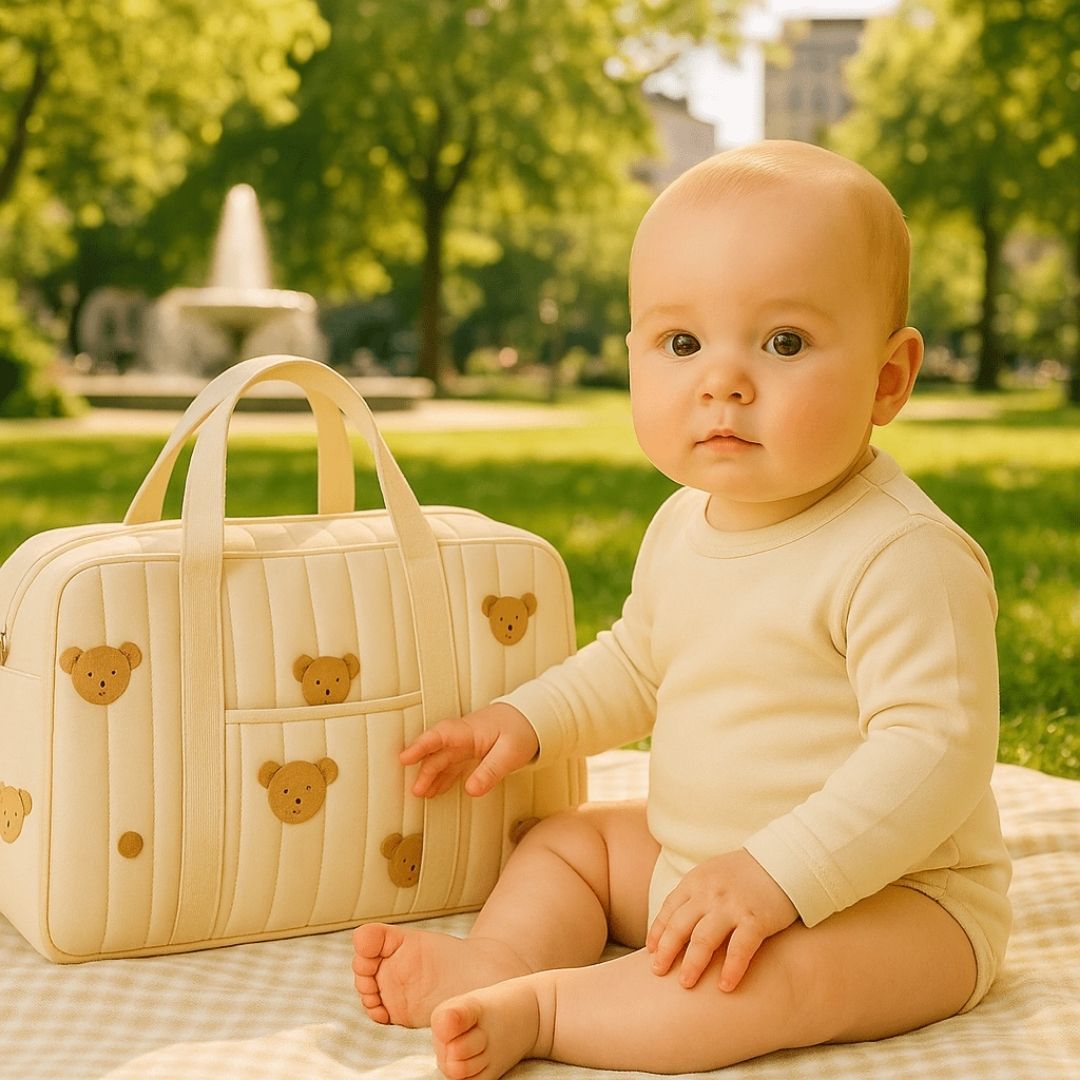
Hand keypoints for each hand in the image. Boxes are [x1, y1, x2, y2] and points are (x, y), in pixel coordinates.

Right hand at [400, 702, 538, 797]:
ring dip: (431, 774)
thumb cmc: (521, 730)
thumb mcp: (510, 753)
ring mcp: (465, 743)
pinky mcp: (469, 750)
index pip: (441, 736)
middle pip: (439, 750)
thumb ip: (490, 771)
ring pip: (442, 758)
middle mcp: (464, 735)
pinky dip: (442, 776)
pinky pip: (451, 763)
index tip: (406, 758)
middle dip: (424, 768)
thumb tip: (470, 789)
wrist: (531, 718)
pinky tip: (435, 789)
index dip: (421, 746)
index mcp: (471, 730)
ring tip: (421, 793)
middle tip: (416, 789)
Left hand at [646, 848, 797, 992]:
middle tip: (658, 972)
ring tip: (685, 984)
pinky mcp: (756, 919)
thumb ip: (695, 894)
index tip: (653, 951)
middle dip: (667, 951)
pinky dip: (731, 968)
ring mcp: (732, 906)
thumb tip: (676, 922)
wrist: (784, 859)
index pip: (669, 909)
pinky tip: (724, 986)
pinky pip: (740, 948)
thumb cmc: (746, 872)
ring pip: (704, 939)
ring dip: (692, 963)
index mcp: (696, 881)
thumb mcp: (713, 874)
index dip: (658, 931)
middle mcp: (709, 893)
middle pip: (680, 926)